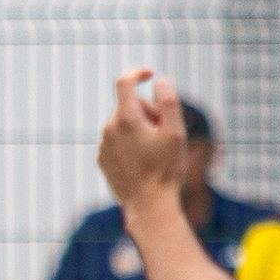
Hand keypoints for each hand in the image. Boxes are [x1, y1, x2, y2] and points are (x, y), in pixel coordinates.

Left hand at [97, 70, 187, 216]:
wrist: (149, 207)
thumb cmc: (165, 170)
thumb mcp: (176, 134)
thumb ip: (169, 103)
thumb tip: (160, 81)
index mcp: (126, 119)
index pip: (125, 83)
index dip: (137, 73)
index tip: (150, 75)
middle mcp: (109, 130)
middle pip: (130, 107)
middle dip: (149, 113)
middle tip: (166, 133)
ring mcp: (103, 146)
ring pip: (124, 125)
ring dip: (140, 129)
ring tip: (156, 152)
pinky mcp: (103, 160)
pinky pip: (117, 142)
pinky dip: (130, 144)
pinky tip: (144, 162)